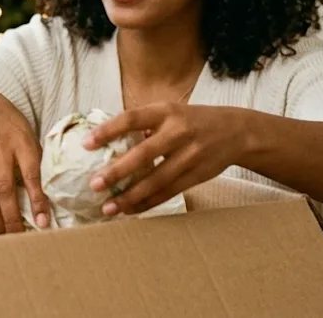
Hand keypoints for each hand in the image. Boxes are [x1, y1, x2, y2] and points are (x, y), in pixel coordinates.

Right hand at [0, 91, 50, 233]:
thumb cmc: (10, 124)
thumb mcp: (29, 136)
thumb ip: (35, 162)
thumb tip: (45, 196)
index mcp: (21, 141)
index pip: (31, 174)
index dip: (37, 200)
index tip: (42, 222)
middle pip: (4, 189)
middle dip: (12, 218)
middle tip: (20, 239)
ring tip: (5, 235)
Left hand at [84, 103, 248, 215]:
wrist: (237, 131)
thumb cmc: (192, 120)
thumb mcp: (170, 111)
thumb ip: (144, 124)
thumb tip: (107, 139)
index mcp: (166, 112)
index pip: (131, 119)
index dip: (107, 131)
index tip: (85, 144)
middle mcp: (177, 133)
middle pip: (144, 155)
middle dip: (117, 172)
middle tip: (94, 184)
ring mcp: (189, 156)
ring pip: (156, 181)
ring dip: (130, 197)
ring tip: (107, 208)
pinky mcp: (197, 176)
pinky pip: (168, 193)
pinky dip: (148, 204)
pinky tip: (130, 211)